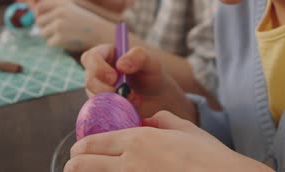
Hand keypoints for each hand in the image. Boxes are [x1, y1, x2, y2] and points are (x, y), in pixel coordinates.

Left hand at [18, 0, 110, 50]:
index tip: (46, 20)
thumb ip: (55, 8)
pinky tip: (68, 41)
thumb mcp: (71, 8)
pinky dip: (57, 44)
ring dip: (51, 36)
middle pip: (39, 21)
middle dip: (45, 26)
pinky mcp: (60, 38)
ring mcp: (59, 26)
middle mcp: (59, 13)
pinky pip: (49, 43)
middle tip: (56, 30)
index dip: (41, 14)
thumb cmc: (85, 22)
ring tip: (64, 35)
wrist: (100, 33)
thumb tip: (34, 13)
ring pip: (43, 33)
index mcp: (61, 3)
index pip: (40, 7)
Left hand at [67, 111, 271, 171]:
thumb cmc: (209, 157)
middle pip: (82, 164)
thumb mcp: (184, 129)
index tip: (78, 150)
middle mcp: (129, 163)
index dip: (80, 147)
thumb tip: (147, 121)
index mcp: (138, 140)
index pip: (93, 143)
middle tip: (75, 165)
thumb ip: (160, 120)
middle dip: (75, 164)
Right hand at [81, 44, 195, 120]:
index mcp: (104, 55)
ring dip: (114, 101)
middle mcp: (97, 73)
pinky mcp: (102, 108)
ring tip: (134, 98)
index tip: (114, 77)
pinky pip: (102, 113)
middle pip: (89, 80)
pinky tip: (132, 106)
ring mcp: (97, 92)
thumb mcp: (150, 61)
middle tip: (123, 92)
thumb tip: (120, 65)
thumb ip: (138, 56)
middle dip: (104, 89)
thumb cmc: (151, 73)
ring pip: (94, 99)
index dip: (98, 68)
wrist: (158, 96)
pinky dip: (116, 111)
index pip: (90, 57)